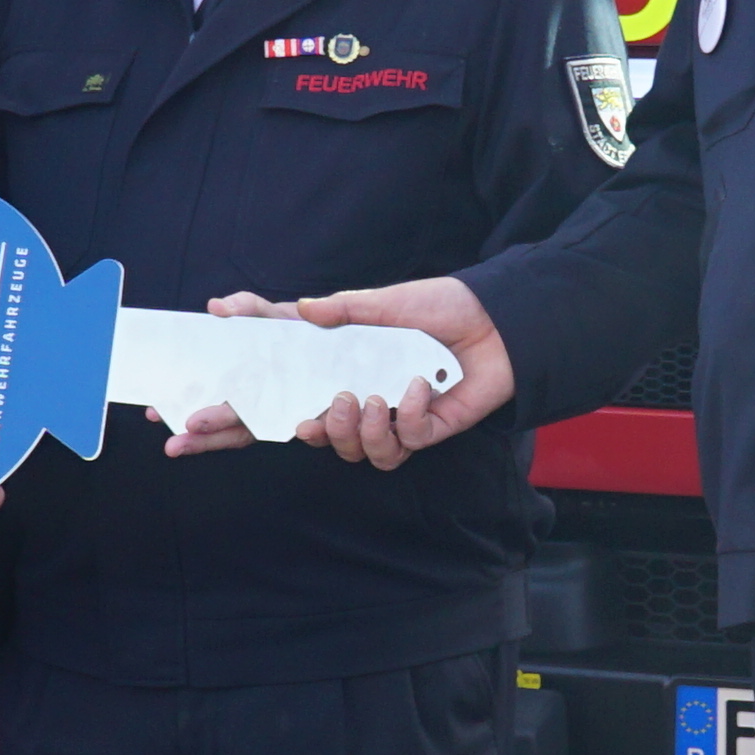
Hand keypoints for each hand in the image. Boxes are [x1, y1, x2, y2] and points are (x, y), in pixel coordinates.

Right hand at [257, 278, 513, 469]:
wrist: (499, 318)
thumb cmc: (443, 306)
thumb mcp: (388, 302)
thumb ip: (344, 310)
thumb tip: (301, 308)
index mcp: (352, 371)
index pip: (305, 398)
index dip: (283, 411)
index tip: (255, 409)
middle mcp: (372, 398)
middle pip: (331, 439)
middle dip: (324, 433)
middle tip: (331, 407)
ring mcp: (401, 416)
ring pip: (365, 453)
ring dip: (362, 434)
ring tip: (371, 402)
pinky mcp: (432, 427)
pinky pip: (409, 442)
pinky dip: (409, 417)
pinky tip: (418, 387)